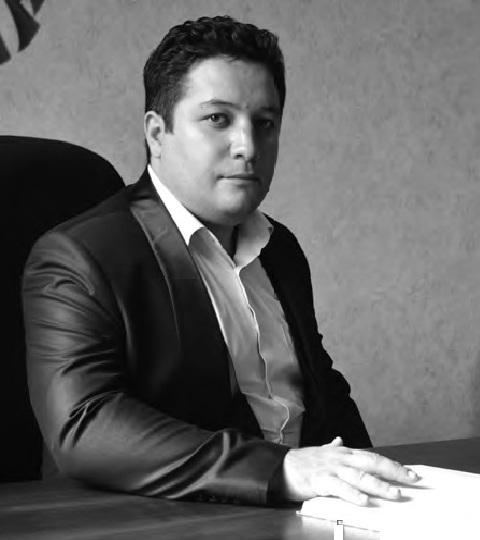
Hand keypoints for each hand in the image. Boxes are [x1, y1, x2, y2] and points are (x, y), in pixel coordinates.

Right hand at [281, 436, 418, 504]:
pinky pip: (340, 488)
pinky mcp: (321, 480)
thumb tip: (339, 438)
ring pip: (360, 477)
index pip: (374, 458)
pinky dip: (353, 494)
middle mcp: (342, 459)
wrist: (281, 465)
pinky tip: (365, 501)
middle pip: (373, 463)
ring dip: (380, 486)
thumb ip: (333, 446)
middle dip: (394, 472)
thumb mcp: (322, 451)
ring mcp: (332, 469)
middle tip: (412, 480)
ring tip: (396, 494)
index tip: (410, 473)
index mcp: (344, 453)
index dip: (393, 465)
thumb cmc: (303, 461)